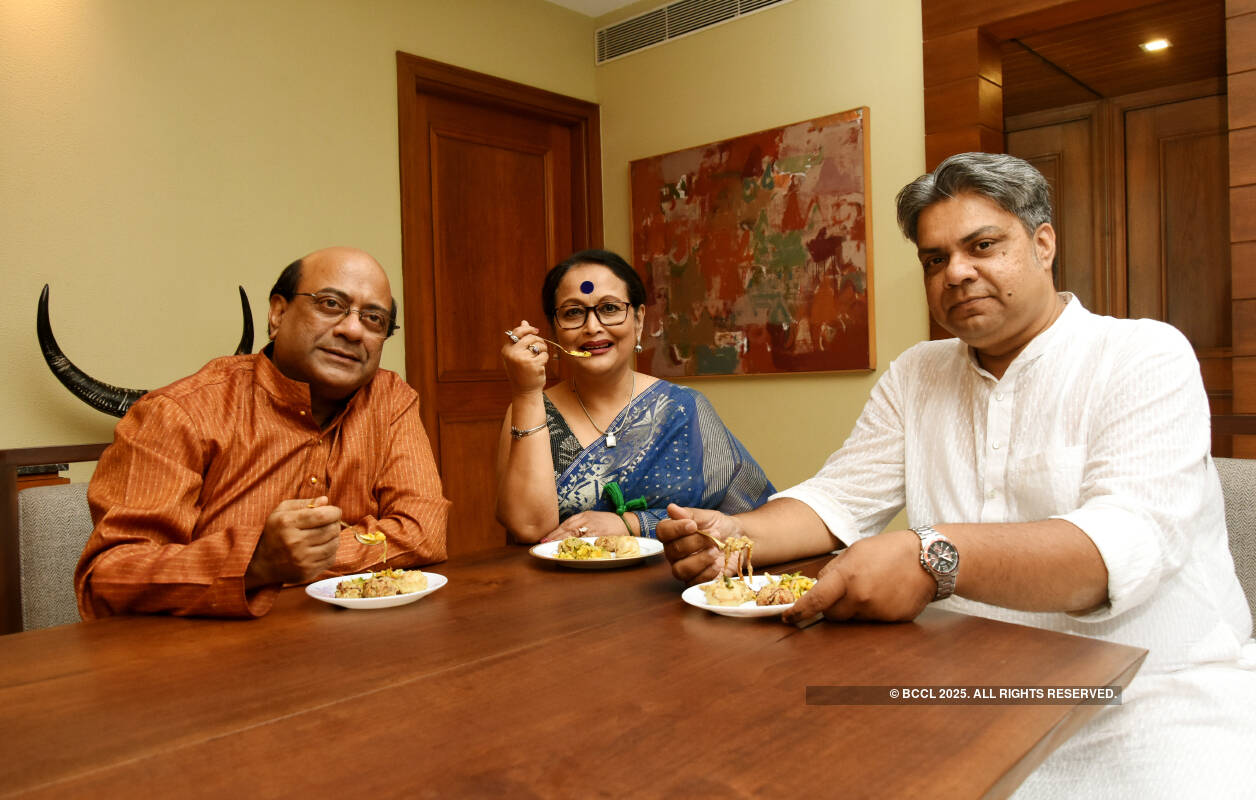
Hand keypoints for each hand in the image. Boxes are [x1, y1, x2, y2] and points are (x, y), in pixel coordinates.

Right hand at [245, 496, 341, 588]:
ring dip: (334, 537)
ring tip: (325, 534)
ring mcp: (301, 559)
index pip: (322, 515)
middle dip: (335, 523)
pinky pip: (331, 559)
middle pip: (331, 530)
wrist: (262, 562)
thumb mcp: (282, 511)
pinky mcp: (307, 572)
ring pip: (334, 544)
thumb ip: (303, 503)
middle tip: (329, 523)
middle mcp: (294, 542)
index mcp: (287, 523)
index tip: (334, 511)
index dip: (334, 512)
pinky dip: (331, 551)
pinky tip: (321, 547)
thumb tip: (325, 500)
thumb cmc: (275, 532)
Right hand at [502, 320, 548, 395]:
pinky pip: (544, 354)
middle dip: (538, 341)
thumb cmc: (521, 371)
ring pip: (539, 344)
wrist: (525, 391)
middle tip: (540, 349)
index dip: (528, 329)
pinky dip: (545, 359)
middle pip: (530, 337)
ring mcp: (522, 359)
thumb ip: (520, 338)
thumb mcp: (517, 355)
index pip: (517, 332)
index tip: (536, 331)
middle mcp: (512, 353)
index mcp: (506, 350)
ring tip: (539, 358)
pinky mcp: (533, 364)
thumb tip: (524, 321)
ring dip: (543, 350)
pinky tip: (540, 366)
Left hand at [541, 511, 628, 541]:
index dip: (555, 531)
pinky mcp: (600, 537)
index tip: (546, 537)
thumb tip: (566, 531)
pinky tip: (570, 551)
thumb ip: (581, 522)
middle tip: (544, 542)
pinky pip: (586, 543)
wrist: (626, 523)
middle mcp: (588, 521)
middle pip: (568, 529)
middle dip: (555, 537)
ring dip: (562, 543)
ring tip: (552, 547)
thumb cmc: (609, 521)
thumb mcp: (593, 517)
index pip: (567, 523)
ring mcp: (594, 529)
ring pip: (575, 536)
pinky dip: (577, 547)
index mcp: (586, 515)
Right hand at [656, 503, 743, 584]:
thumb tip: (671, 509)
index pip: (662, 532)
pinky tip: (718, 563)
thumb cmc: (719, 527)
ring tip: (716, 550)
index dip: (676, 529)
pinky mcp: (695, 581)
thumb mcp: (707, 516)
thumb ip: (689, 514)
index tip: (693, 525)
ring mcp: (683, 568)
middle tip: (714, 535)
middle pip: (673, 551)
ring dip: (701, 559)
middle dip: (696, 542)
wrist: (737, 541)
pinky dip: (708, 572)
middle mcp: (674, 552)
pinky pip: (694, 582)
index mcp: (673, 533)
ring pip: (680, 570)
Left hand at [782, 530, 933, 623]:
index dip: (799, 611)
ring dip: (854, 608)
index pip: (815, 601)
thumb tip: (817, 587)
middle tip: (845, 591)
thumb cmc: (889, 550)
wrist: (928, 559)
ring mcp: (877, 612)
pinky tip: (886, 593)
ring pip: (853, 618)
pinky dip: (873, 610)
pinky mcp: (892, 621)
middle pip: (833, 615)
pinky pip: (873, 621)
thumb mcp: (855, 551)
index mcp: (847, 577)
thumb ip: (833, 571)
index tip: (788, 617)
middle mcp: (860, 598)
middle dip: (832, 607)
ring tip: (873, 586)